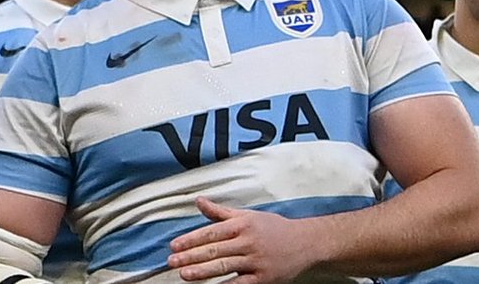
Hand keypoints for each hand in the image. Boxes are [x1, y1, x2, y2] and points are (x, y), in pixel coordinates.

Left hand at [168, 198, 313, 283]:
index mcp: (243, 224)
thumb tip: (199, 201)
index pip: (212, 232)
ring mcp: (256, 261)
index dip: (191, 239)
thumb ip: (221, 212)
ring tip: (184, 275)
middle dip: (191, 256)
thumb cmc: (274, 228)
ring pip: (224, 267)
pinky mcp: (263, 278)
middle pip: (215, 250)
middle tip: (172, 262)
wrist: (306, 243)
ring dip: (202, 272)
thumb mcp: (248, 216)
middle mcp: (248, 241)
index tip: (174, 246)